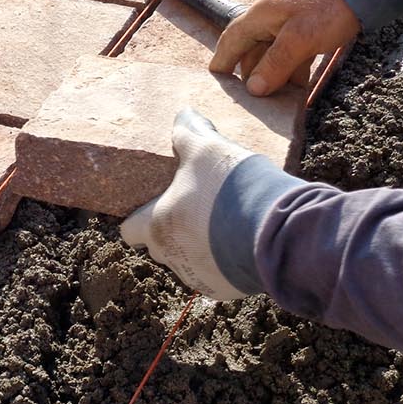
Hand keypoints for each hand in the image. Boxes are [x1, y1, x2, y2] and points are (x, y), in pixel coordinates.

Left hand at [120, 109, 256, 301]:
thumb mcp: (207, 148)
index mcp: (157, 225)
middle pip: (159, 246)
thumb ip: (189, 132)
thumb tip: (183, 114)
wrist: (274, 230)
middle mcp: (170, 257)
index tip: (151, 206)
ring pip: (188, 262)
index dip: (136, 218)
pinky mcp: (225, 289)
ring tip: (223, 223)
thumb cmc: (229, 188)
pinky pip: (217, 275)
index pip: (128, 231)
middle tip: (193, 208)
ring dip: (199, 246)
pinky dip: (224, 261)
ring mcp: (197, 276)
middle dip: (171, 230)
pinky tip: (241, 241)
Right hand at [210, 0, 361, 95]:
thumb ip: (275, 64)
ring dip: (274, 78)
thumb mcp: (299, 39)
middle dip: (252, 77)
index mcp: (260, 16)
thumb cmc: (327, 9)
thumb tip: (254, 89)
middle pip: (252, 52)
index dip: (222, 61)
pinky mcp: (307, 31)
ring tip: (275, 103)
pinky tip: (296, 90)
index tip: (217, 82)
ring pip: (273, 56)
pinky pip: (292, 56)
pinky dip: (292, 72)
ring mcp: (289, 25)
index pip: (232, 40)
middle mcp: (270, 20)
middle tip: (251, 103)